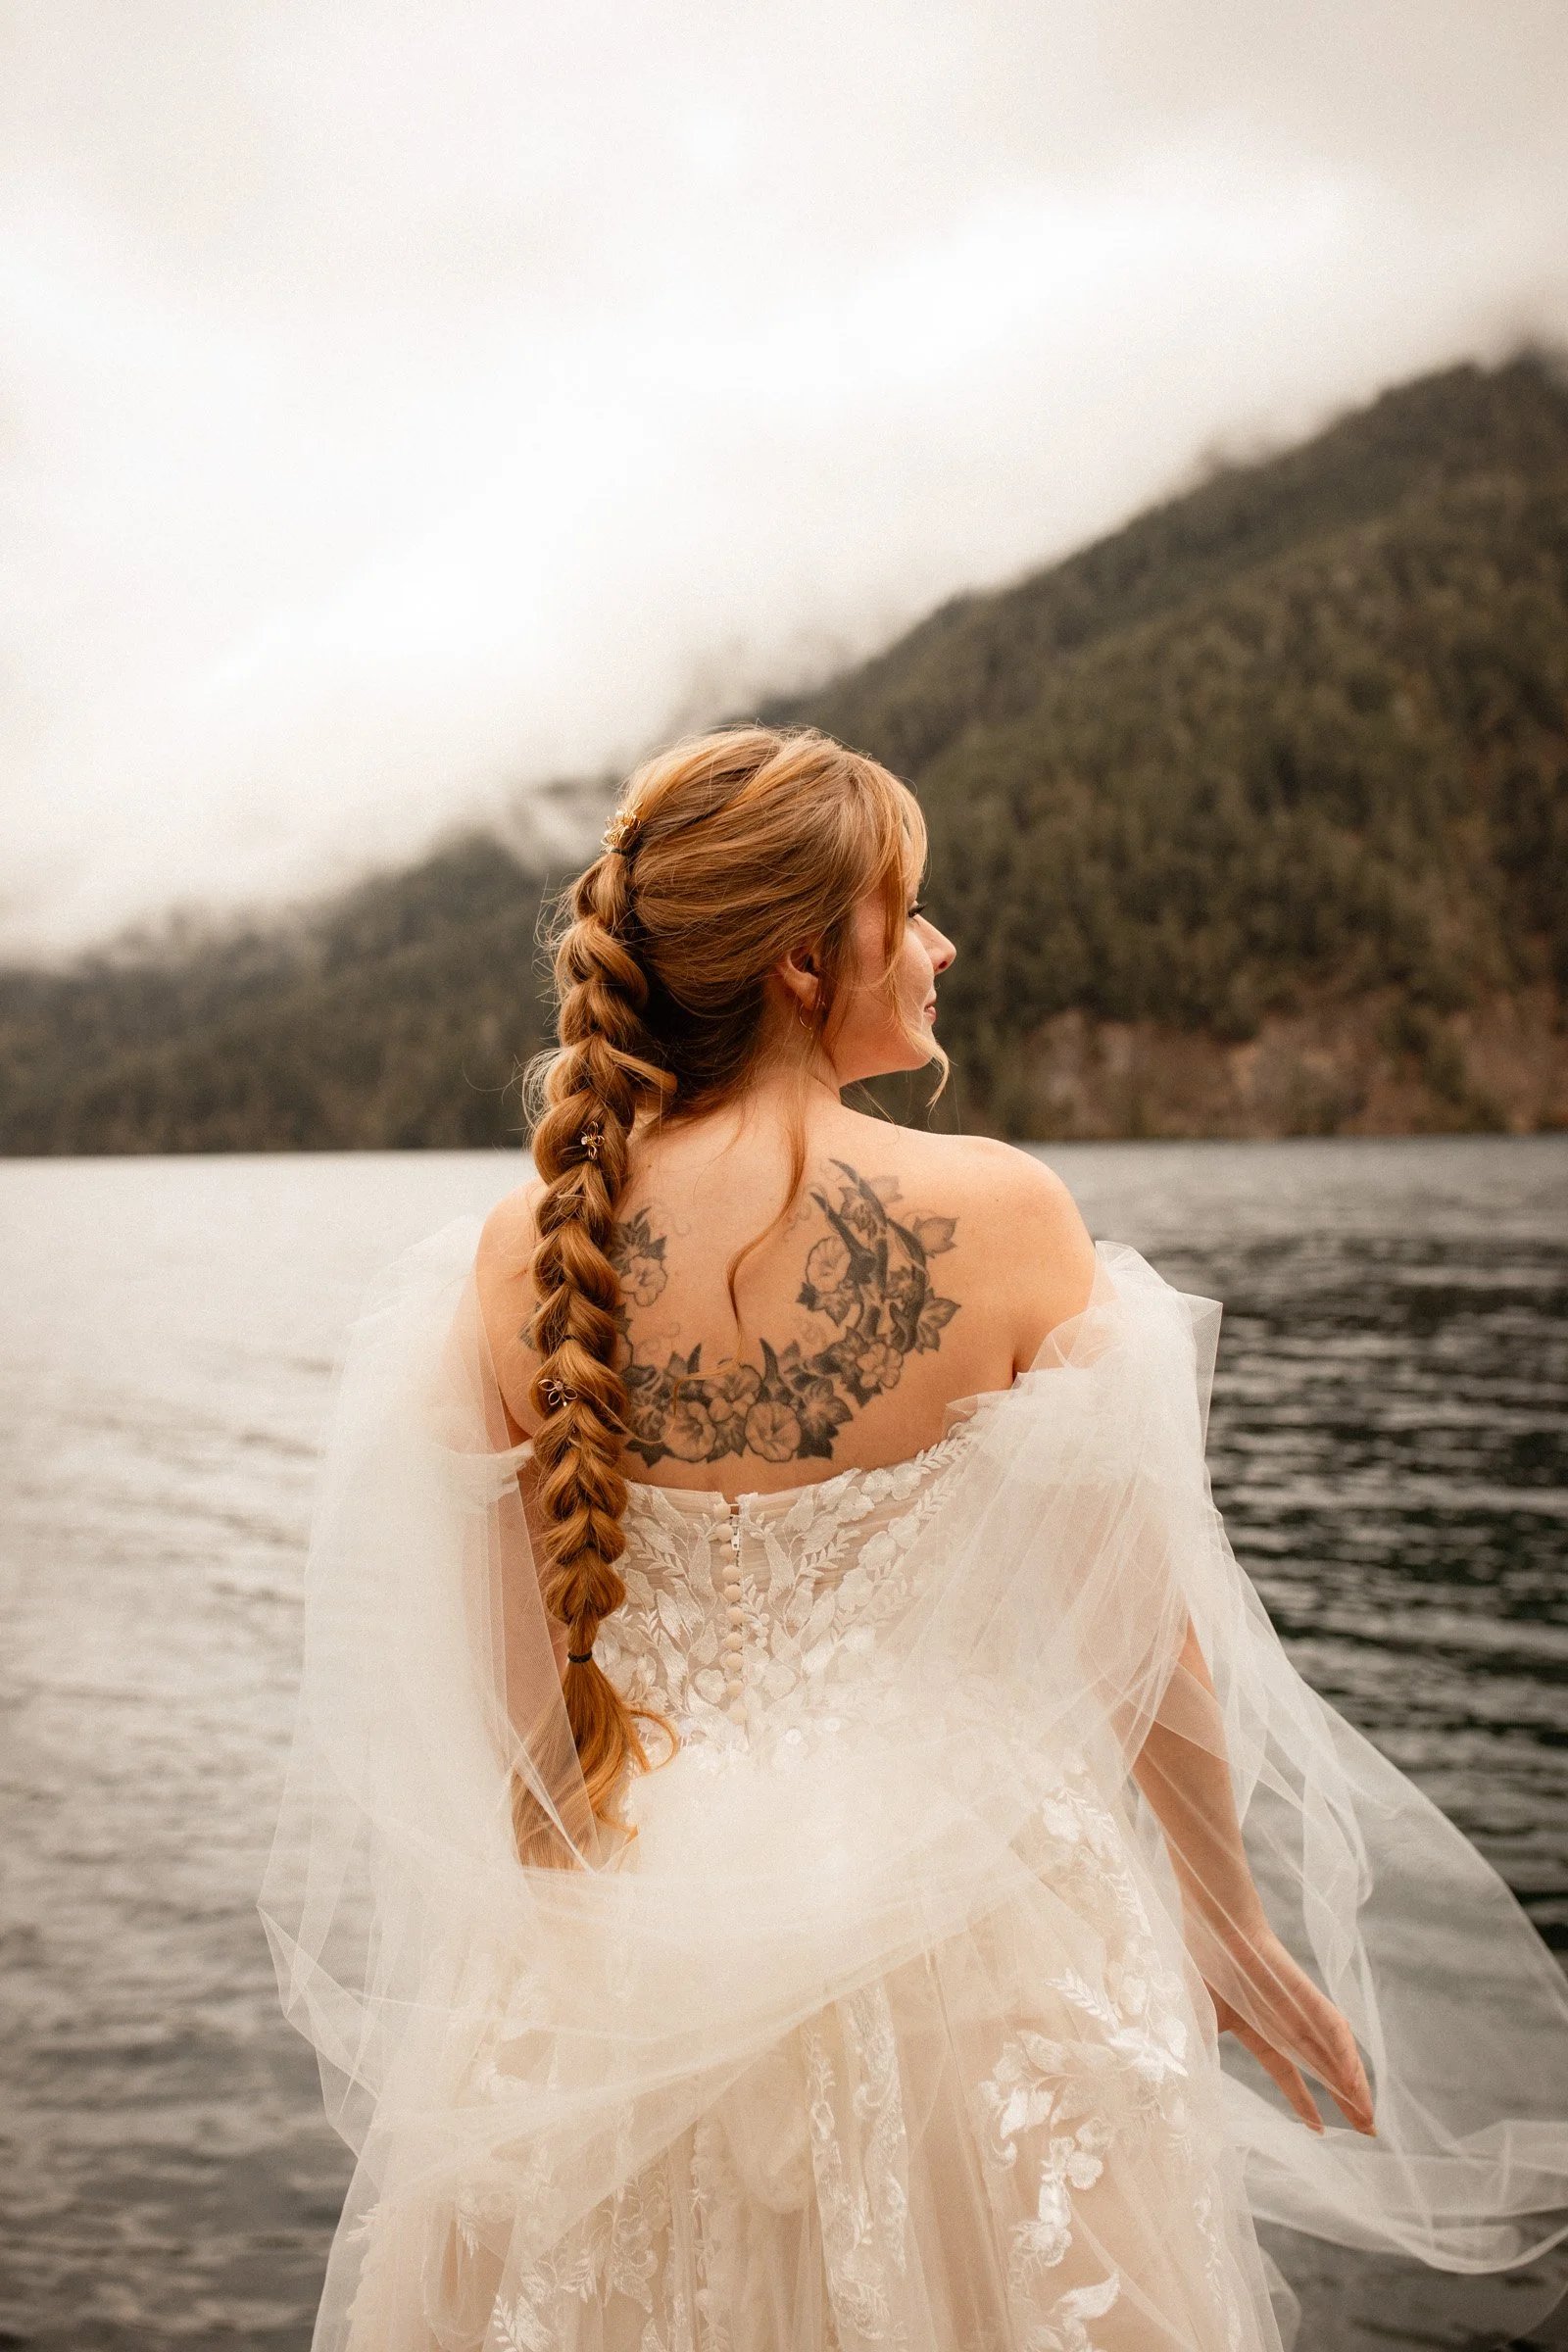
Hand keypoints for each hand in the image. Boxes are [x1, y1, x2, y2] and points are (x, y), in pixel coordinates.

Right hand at [1205, 1928, 1375, 2136]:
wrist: (1208, 1923)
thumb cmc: (1198, 1965)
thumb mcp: (1195, 2023)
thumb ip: (1195, 2056)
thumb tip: (1180, 2092)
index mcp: (1256, 2028)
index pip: (1288, 2072)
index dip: (1304, 2101)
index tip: (1318, 2129)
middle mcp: (1284, 2021)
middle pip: (1323, 2067)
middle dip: (1346, 2100)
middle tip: (1369, 2131)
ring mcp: (1296, 2007)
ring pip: (1334, 2051)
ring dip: (1353, 2084)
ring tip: (1369, 2117)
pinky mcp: (1304, 1993)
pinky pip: (1332, 2028)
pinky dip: (1344, 2055)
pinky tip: (1353, 2082)